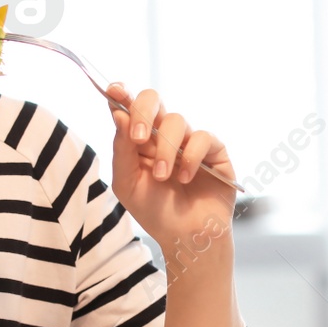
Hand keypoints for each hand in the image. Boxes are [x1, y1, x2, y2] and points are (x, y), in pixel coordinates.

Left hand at [105, 83, 235, 248]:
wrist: (185, 237)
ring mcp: (189, 140)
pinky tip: (185, 178)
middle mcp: (164, 134)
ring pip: (176, 120)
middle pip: (153, 99)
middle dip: (143, 111)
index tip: (113, 89)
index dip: (121, 94)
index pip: (129, 107)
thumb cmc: (155, 211)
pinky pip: (202, 138)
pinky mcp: (214, 150)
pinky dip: (191, 158)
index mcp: (140, 139)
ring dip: (166, 150)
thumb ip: (122, 149)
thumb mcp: (128, 183)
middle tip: (139, 138)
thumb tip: (118, 113)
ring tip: (163, 177)